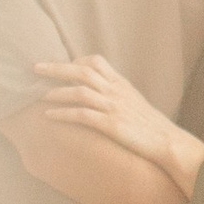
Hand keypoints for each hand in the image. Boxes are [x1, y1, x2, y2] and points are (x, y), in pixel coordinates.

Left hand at [34, 55, 187, 178]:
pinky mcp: (111, 125)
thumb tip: (99, 92)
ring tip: (39, 95)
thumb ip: (116, 93)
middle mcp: (116, 91)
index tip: (61, 66)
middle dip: (56, 69)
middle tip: (35, 68)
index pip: (95, 61)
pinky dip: (63, 114)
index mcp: (121, 83)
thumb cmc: (150, 125)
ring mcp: (113, 107)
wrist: (168, 142)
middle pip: (82, 71)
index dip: (75, 61)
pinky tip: (49, 116)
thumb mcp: (134, 101)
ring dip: (56, 92)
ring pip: (79, 91)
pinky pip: (82, 115)